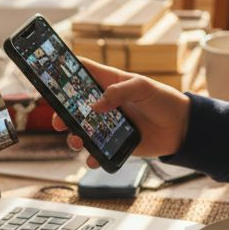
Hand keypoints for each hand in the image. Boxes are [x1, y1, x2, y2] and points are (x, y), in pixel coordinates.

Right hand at [53, 58, 191, 168]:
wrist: (182, 128)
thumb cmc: (164, 100)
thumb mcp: (142, 87)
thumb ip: (119, 92)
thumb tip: (95, 107)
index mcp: (108, 83)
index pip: (81, 72)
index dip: (62, 70)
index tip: (46, 73)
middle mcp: (104, 103)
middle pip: (73, 106)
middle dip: (61, 113)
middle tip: (59, 121)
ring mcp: (108, 124)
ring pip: (81, 131)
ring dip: (73, 137)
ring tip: (76, 141)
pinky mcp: (115, 144)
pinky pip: (97, 152)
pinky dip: (92, 157)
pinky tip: (93, 159)